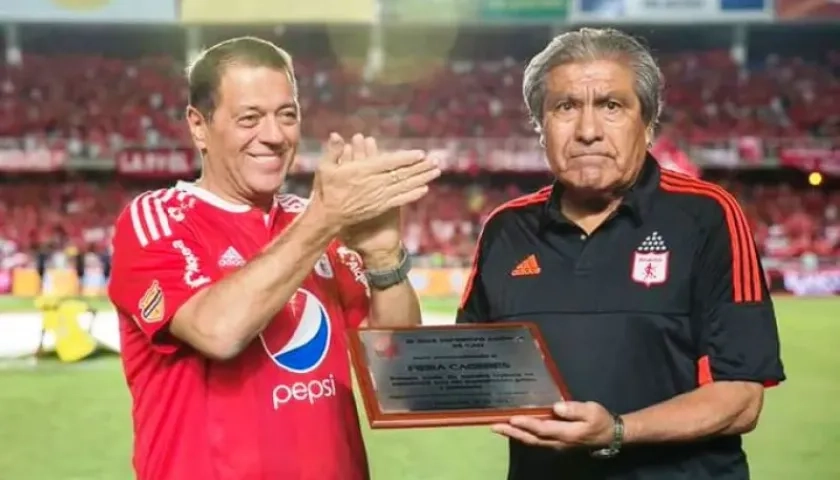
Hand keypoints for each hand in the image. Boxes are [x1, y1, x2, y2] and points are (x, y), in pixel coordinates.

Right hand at [308, 133, 440, 239]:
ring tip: (436, 172)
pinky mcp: (380, 207)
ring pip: (404, 186)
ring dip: (421, 178)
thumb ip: (333, 151)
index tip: (420, 153)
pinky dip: (412, 195)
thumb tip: (336, 135)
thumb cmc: (327, 189)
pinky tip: (425, 189)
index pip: (389, 163)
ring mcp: (378, 196)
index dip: (406, 158)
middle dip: (420, 167)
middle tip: (436, 160)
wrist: (328, 216)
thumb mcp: (325, 167)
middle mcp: (374, 184)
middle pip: (401, 174)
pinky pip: (400, 200)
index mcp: (362, 171)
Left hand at [491, 401, 614, 450]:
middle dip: (512, 432)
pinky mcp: (556, 443)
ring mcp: (556, 445)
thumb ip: (574, 409)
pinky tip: (515, 430)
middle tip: (494, 427)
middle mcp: (558, 442)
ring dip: (515, 435)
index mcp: (566, 433)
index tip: (512, 418)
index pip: (542, 429)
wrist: (610, 436)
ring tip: (499, 428)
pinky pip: (536, 441)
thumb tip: (556, 407)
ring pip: (532, 441)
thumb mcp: (591, 411)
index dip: (526, 424)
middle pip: (531, 438)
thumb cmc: (600, 420)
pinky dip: (523, 436)